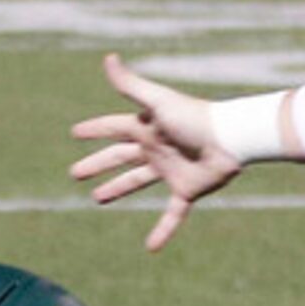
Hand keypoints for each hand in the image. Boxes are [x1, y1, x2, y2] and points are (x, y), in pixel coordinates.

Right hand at [68, 53, 241, 251]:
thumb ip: (130, 84)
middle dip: (97, 164)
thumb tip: (107, 58)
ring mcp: (169, 170)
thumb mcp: (158, 101)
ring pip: (136, 182)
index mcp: (146, 127)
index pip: (113, 127)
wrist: (230, 139)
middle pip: (119, 157)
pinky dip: (163, 230)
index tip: (75, 133)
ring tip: (97, 199)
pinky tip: (151, 247)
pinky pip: (172, 214)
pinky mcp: (186, 190)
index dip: (94, 130)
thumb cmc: (194, 117)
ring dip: (117, 189)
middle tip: (74, 173)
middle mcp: (155, 148)